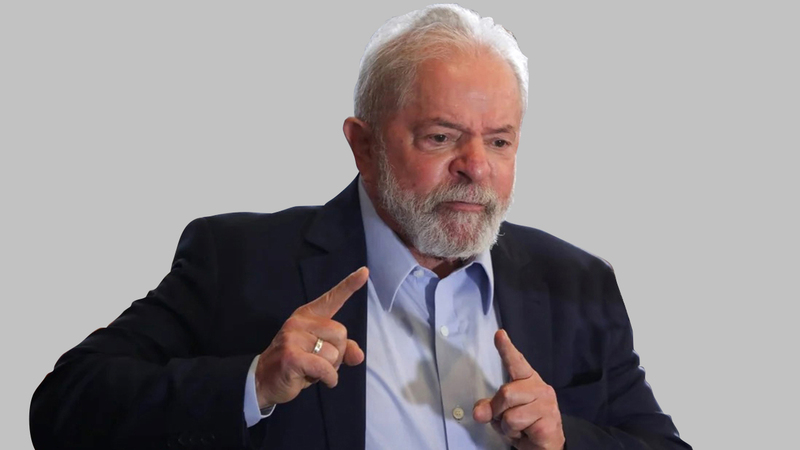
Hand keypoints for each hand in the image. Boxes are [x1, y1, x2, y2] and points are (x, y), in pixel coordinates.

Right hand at [254, 267, 367, 407]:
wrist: (263, 380)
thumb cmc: (297, 364)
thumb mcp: (322, 355)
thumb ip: (343, 350)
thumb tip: (359, 355)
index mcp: (308, 316)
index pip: (332, 298)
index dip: (349, 285)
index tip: (364, 272)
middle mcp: (300, 321)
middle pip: (341, 334)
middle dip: (338, 354)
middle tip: (320, 362)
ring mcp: (293, 337)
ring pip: (334, 353)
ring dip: (331, 369)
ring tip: (312, 370)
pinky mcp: (291, 355)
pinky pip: (325, 367)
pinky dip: (328, 378)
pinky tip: (318, 380)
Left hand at [473, 330, 564, 449]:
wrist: (546, 445)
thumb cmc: (525, 424)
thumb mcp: (502, 413)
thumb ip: (490, 407)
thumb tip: (480, 413)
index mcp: (528, 381)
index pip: (517, 362)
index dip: (507, 348)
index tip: (499, 334)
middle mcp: (540, 388)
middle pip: (505, 392)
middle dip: (498, 410)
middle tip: (507, 419)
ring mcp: (547, 405)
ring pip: (509, 414)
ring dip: (507, 427)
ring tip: (519, 428)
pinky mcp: (548, 422)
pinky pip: (517, 426)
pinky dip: (515, 435)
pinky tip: (527, 434)